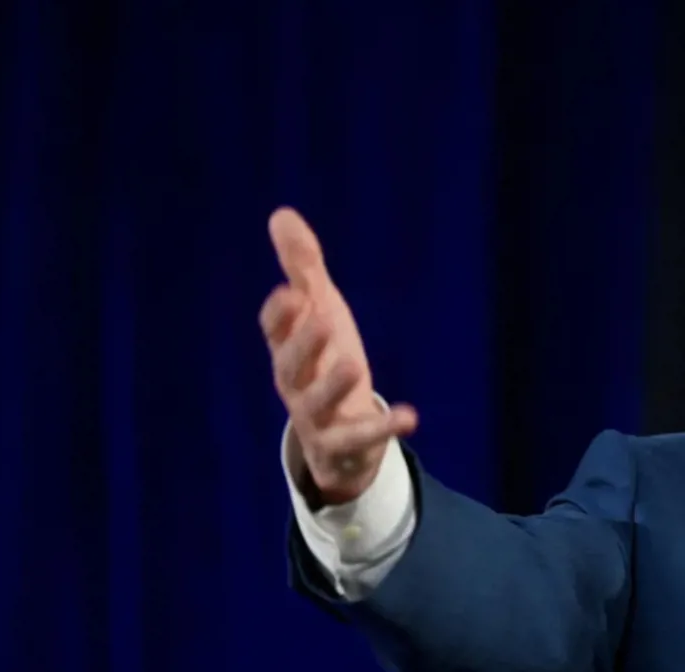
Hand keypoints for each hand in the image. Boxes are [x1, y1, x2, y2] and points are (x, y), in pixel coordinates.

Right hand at [259, 207, 416, 502]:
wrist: (339, 438)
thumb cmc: (325, 362)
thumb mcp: (318, 312)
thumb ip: (302, 268)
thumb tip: (281, 214)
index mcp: (287, 350)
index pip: (275, 331)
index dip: (280, 315)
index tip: (291, 293)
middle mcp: (295, 384)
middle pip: (290, 366)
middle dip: (303, 343)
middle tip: (320, 317)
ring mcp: (317, 418)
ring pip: (317, 404)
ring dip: (332, 385)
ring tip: (353, 365)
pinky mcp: (343, 445)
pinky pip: (360, 438)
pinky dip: (383, 428)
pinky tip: (409, 415)